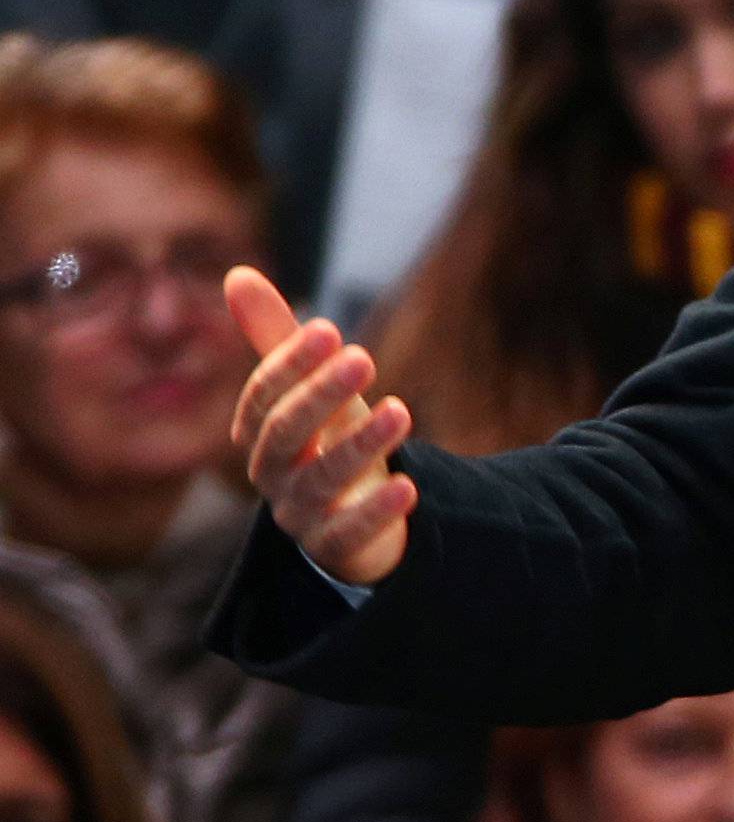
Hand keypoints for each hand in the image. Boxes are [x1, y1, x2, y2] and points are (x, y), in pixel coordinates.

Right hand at [226, 266, 416, 585]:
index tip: (328, 329)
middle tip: (363, 356)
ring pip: (320, 481)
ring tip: (401, 410)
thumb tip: (237, 273)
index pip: (263, 397)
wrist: (352, 520)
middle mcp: (272, 474)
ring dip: (360, 445)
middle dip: (320, 395)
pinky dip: (376, 512)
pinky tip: (408, 488)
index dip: (289, 364)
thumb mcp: (311, 389)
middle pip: (286, 434)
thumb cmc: (327, 440)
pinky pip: (348, 534)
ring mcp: (299, 515)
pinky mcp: (333, 548)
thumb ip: (276, 339)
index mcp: (259, 433)